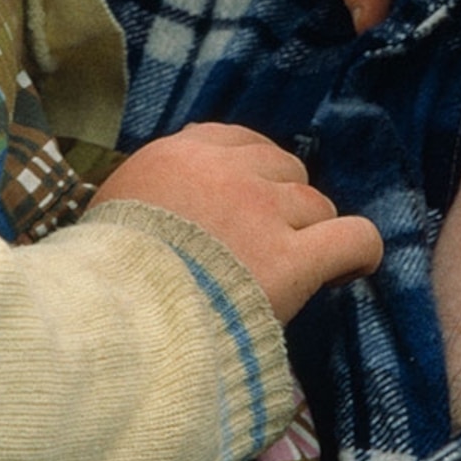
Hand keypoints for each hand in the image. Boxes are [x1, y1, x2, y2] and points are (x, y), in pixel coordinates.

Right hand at [93, 119, 380, 318]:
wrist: (114, 318)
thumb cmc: (102, 280)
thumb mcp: (107, 215)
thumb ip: (146, 197)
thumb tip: (163, 207)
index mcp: (176, 157)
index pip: (236, 142)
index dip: (249, 175)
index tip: (245, 207)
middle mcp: (226, 173)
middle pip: (282, 168)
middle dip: (280, 203)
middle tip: (266, 245)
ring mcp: (263, 212)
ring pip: (315, 204)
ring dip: (308, 232)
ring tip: (294, 270)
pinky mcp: (292, 259)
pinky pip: (353, 237)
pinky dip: (358, 251)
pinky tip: (352, 268)